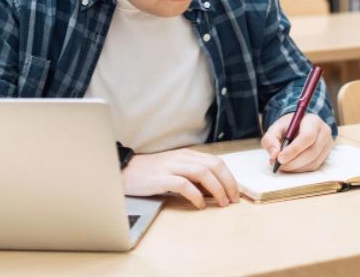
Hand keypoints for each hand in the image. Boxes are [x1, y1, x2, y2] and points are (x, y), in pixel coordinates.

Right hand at [121, 148, 239, 208]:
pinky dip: (196, 195)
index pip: (216, 161)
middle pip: (214, 165)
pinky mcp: (161, 178)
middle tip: (234, 199)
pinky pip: (184, 184)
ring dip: (217, 189)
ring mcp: (171, 166)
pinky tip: (200, 204)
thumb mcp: (175, 170)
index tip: (235, 192)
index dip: (229, 177)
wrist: (125, 171)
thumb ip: (193, 177)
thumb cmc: (150, 173)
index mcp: (187, 155)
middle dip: (228, 183)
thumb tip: (213, 191)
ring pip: (203, 172)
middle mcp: (182, 157)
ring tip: (222, 203)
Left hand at [261, 112, 333, 172]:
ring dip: (296, 167)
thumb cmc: (287, 128)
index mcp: (313, 121)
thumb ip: (271, 140)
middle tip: (279, 165)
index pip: (307, 137)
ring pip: (313, 161)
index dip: (294, 150)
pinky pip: (314, 166)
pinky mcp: (326, 155)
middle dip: (294, 162)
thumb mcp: (275, 129)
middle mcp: (324, 132)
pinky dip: (301, 169)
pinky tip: (291, 165)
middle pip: (312, 151)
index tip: (280, 158)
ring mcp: (327, 144)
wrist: (299, 127)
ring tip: (283, 165)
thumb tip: (274, 155)